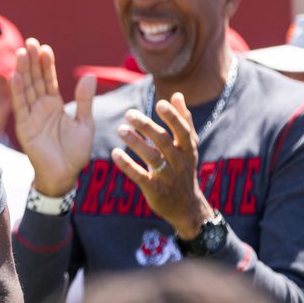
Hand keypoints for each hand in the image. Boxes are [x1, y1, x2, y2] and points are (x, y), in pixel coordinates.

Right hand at [10, 37, 95, 196]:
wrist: (65, 175)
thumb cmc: (75, 152)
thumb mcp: (85, 123)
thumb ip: (85, 101)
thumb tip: (89, 75)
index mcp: (55, 105)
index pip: (49, 79)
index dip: (46, 64)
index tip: (45, 48)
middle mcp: (41, 107)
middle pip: (35, 79)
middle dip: (33, 61)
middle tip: (31, 42)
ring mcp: (31, 116)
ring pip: (26, 89)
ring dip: (24, 70)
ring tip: (22, 52)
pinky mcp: (25, 127)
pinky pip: (21, 106)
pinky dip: (18, 91)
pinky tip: (16, 75)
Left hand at [110, 92, 212, 237]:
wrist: (187, 207)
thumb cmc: (184, 169)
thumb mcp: (188, 147)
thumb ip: (183, 120)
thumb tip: (177, 94)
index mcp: (188, 149)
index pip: (183, 131)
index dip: (173, 117)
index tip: (160, 103)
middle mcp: (180, 162)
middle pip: (164, 142)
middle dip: (147, 127)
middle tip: (129, 114)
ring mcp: (168, 177)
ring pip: (153, 158)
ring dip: (136, 143)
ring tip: (120, 130)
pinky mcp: (155, 190)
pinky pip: (140, 177)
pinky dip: (128, 165)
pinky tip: (115, 153)